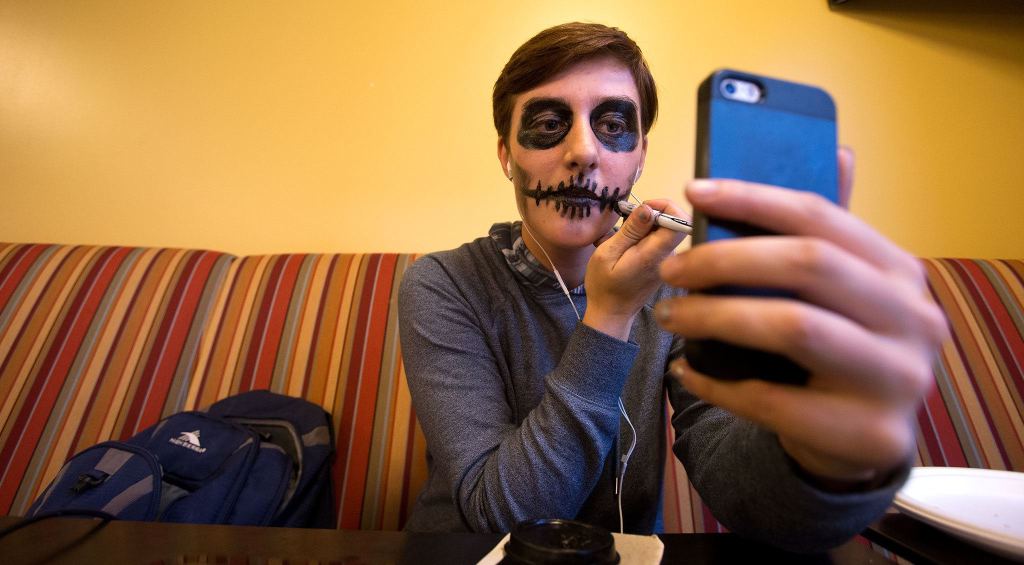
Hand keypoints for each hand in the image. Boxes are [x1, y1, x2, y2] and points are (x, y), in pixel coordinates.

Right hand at [583, 199, 687, 340]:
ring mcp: (669, 260)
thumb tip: (648, 208)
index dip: (665, 206)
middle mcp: (668, 257)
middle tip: (627, 220)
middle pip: (675, 222)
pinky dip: (645, 235)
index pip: (680, 222)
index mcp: (654, 255)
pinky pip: (660, 239)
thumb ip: (629, 231)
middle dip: (652, 213)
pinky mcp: (665, 262)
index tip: (643, 207)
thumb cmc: (604, 285)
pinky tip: (628, 244)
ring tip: (623, 235)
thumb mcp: (607, 254)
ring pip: (666, 229)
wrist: (612, 313)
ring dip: (645, 225)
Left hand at [656, 149, 949, 481]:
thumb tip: (838, 150)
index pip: (822, 216)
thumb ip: (828, 235)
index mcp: (901, 272)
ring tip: (671, 317)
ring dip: (715, 317)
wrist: (863, 444)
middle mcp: (916, 319)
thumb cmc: (836, 353)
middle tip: (672, 271)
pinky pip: (773, 399)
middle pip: (808, 264)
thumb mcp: (841, 293)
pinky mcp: (869, 432)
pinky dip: (717, 383)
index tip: (694, 191)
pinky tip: (687, 370)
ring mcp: (899, 378)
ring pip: (793, 327)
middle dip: (724, 260)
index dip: (753, 198)